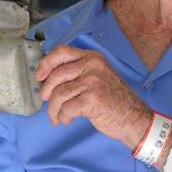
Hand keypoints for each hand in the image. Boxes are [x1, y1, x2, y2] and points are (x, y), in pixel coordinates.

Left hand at [35, 45, 151, 149]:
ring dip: (53, 109)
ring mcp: (93, 82)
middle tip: (46, 102)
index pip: (62, 52)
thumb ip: (78, 72)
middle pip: (56, 75)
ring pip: (59, 94)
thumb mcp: (99, 77)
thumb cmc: (113, 100)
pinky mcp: (92, 99)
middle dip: (46, 91)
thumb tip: (48, 77)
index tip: (39, 76)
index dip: (46, 63)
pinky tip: (68, 120)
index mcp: (93, 58)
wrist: (133, 118)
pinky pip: (66, 108)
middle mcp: (93, 66)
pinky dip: (63, 116)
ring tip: (58, 117)